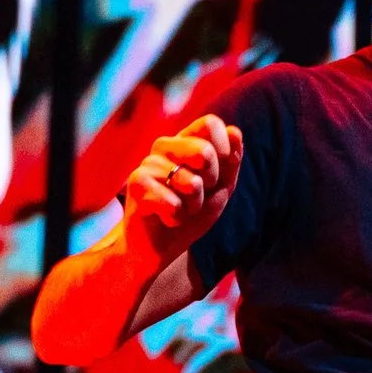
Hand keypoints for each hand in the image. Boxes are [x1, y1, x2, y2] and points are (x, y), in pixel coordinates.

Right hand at [122, 114, 242, 255]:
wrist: (158, 248)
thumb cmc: (189, 216)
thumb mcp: (219, 190)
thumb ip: (230, 162)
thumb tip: (235, 131)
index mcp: (185, 142)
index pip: (210, 123)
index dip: (224, 150)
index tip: (217, 175)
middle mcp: (164, 147)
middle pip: (204, 152)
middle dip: (211, 183)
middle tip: (195, 195)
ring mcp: (148, 163)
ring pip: (192, 184)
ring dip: (193, 206)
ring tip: (178, 209)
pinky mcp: (136, 184)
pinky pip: (174, 204)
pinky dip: (177, 218)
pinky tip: (164, 218)